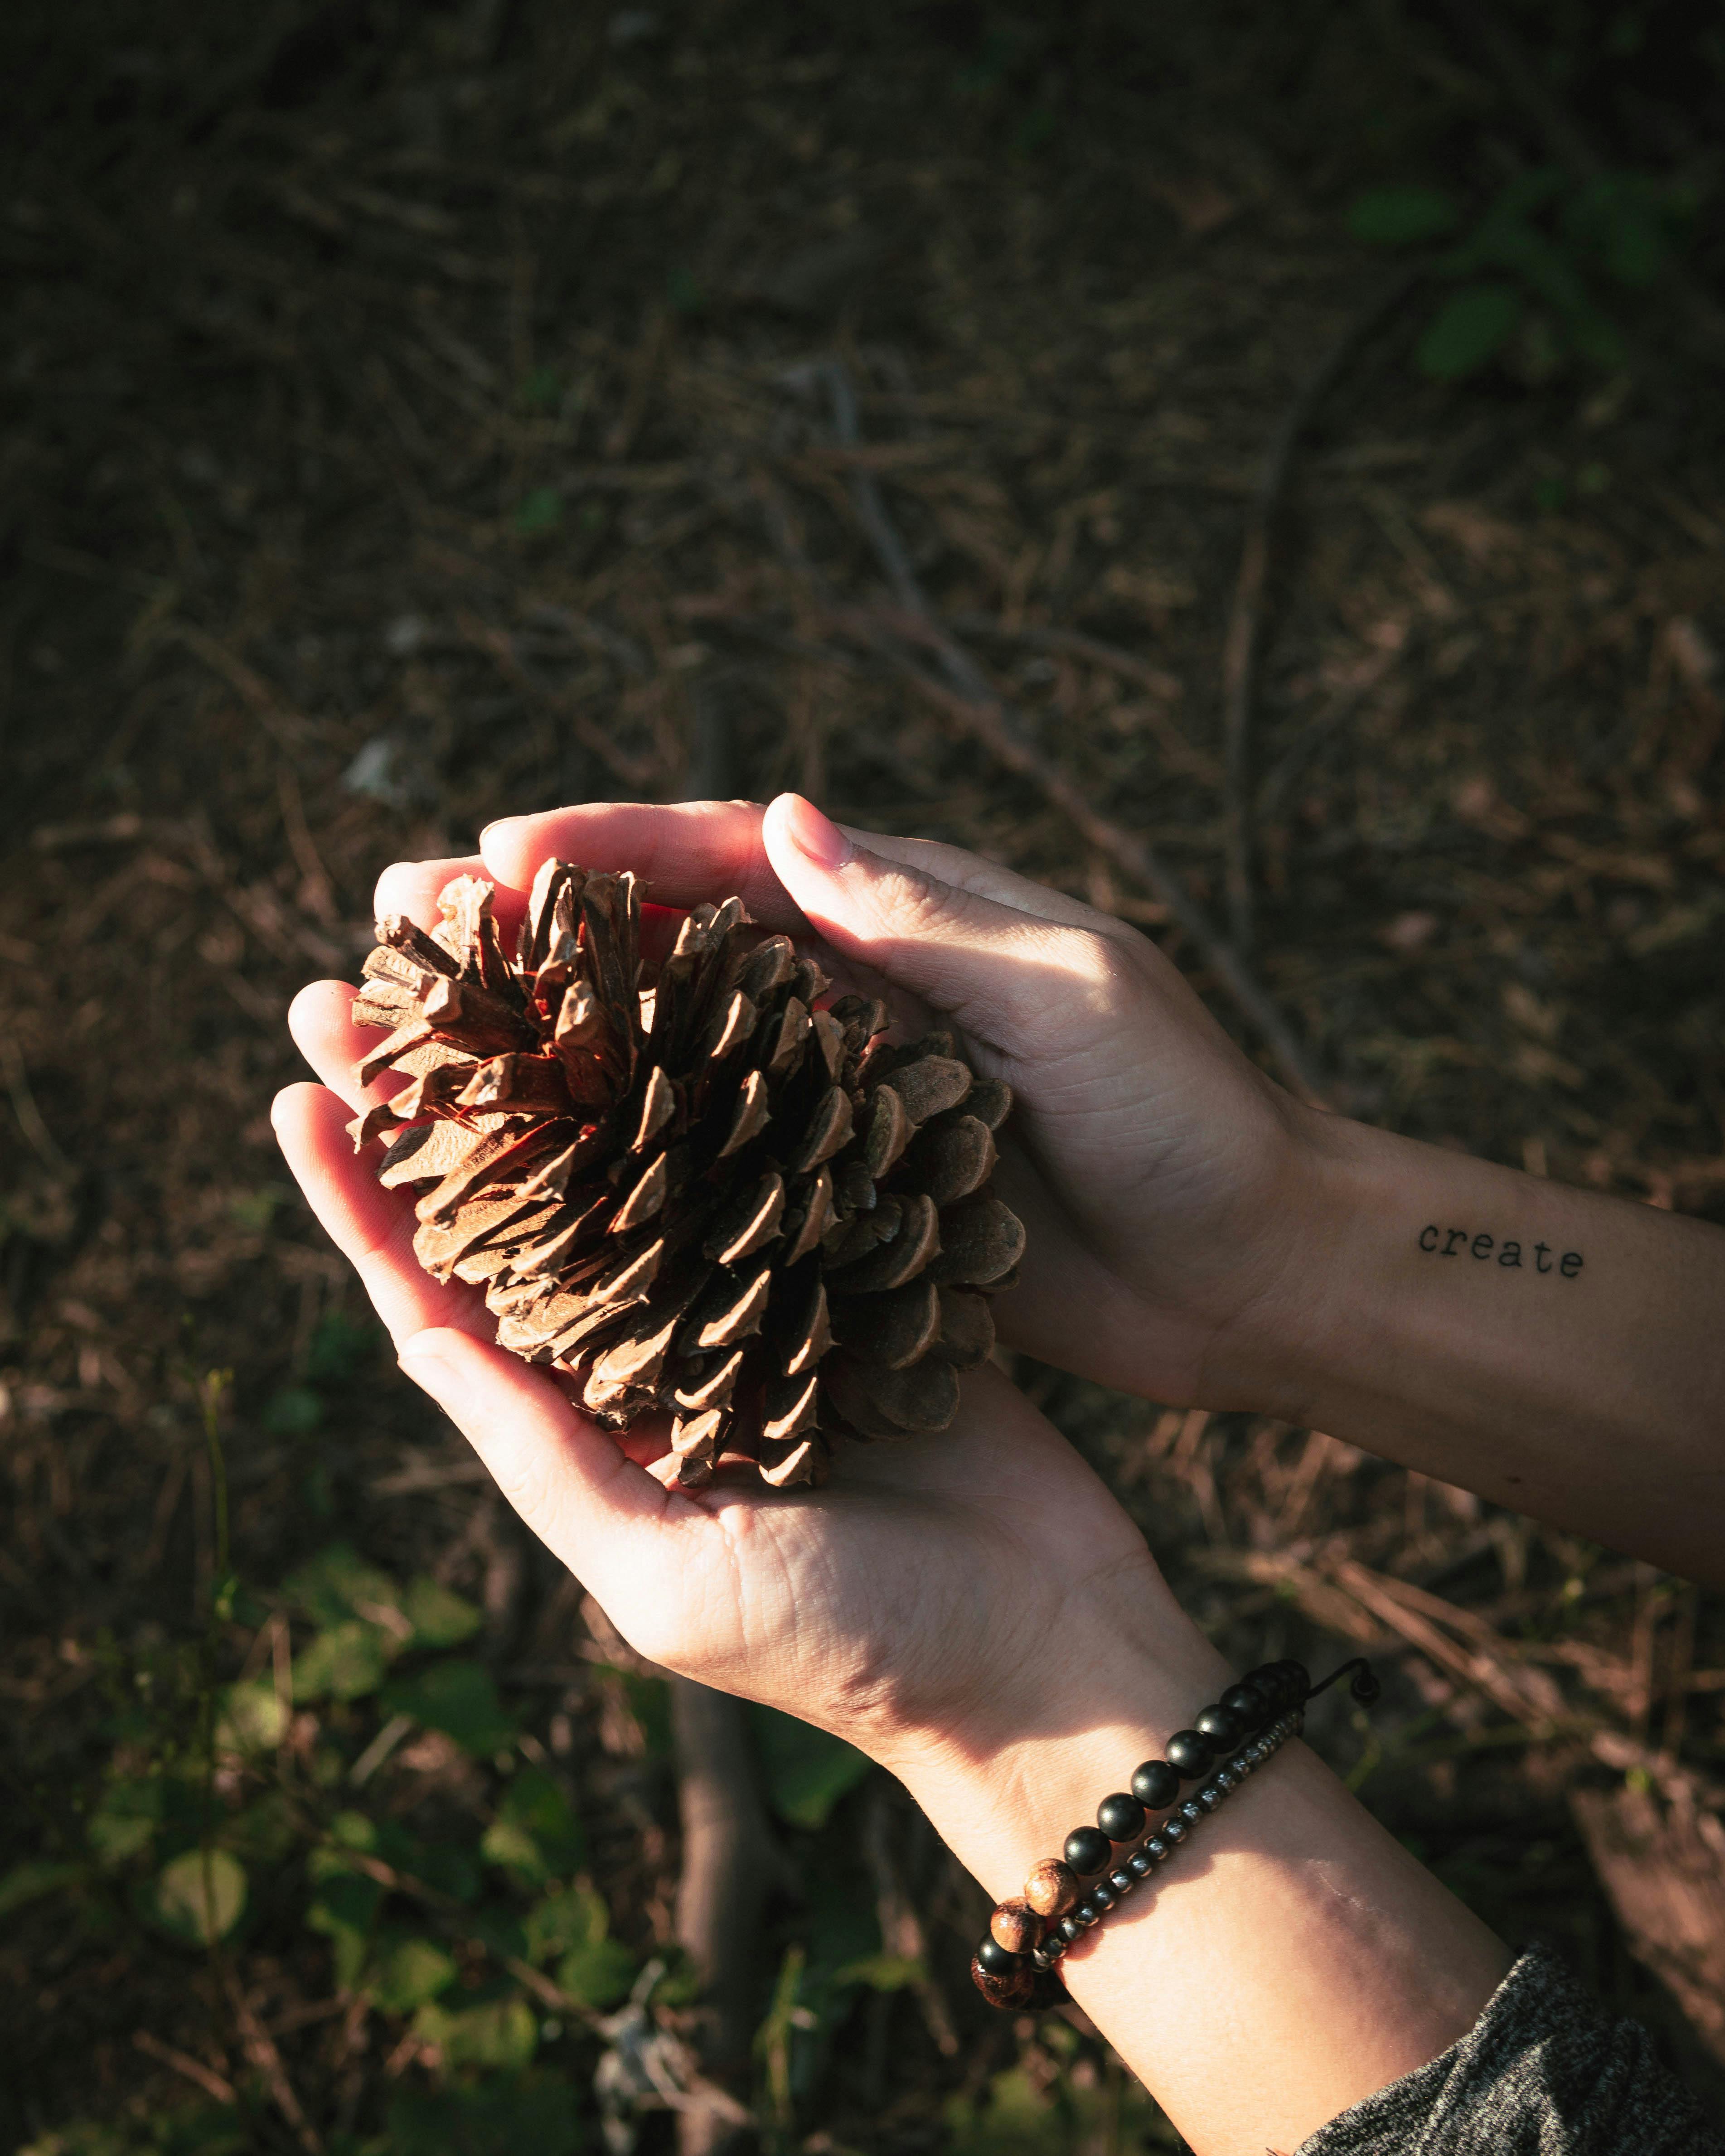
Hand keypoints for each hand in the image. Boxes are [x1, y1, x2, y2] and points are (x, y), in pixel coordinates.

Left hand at [270, 1029, 1207, 1767]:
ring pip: (638, 1156)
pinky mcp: (859, 1269)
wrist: (1049, 1652)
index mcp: (596, 1422)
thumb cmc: (856, 1646)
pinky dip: (726, 1075)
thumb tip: (417, 1336)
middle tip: (364, 977)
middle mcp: (660, 1351)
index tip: (300, 1090)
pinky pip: (775, 1155)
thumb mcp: (668, 1577)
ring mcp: (760, 1302)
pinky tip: (686, 990)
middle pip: (526, 1199)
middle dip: (445, 1095)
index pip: (448, 1295)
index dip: (367, 1198)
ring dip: (566, 1059)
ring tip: (500, 954)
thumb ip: (548, 1455)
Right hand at [462, 794, 1323, 1409]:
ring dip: (565, 1039)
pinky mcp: (851, 1193)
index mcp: (916, 916)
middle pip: (680, 944)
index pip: (736, 858)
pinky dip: (636, 1151)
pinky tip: (542, 1170)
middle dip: (550, 931)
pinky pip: (723, 1158)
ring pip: (679, 1049)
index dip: (613, 849)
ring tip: (441, 1042)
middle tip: (411, 928)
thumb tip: (784, 820)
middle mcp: (866, 993)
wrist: (1256, 1270)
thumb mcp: (1072, 991)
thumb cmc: (1188, 1119)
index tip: (494, 856)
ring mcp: (849, 1096)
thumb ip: (925, 916)